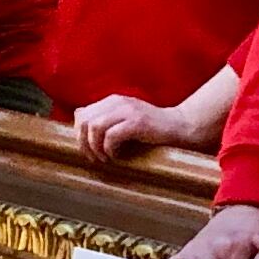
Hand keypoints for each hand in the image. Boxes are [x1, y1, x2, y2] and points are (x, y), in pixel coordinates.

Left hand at [73, 94, 211, 161]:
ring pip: (94, 127)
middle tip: (95, 158)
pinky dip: (110, 149)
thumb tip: (78, 121)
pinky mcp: (138, 122)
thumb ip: (104, 118)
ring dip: (96, 147)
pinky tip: (117, 155)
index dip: (79, 135)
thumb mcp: (124, 119)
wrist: (181, 126)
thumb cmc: (151, 128)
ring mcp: (128, 111)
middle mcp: (117, 102)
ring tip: (105, 158)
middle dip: (84, 143)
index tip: (88, 150)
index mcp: (112, 101)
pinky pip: (111, 136)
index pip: (80, 115)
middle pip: (83, 121)